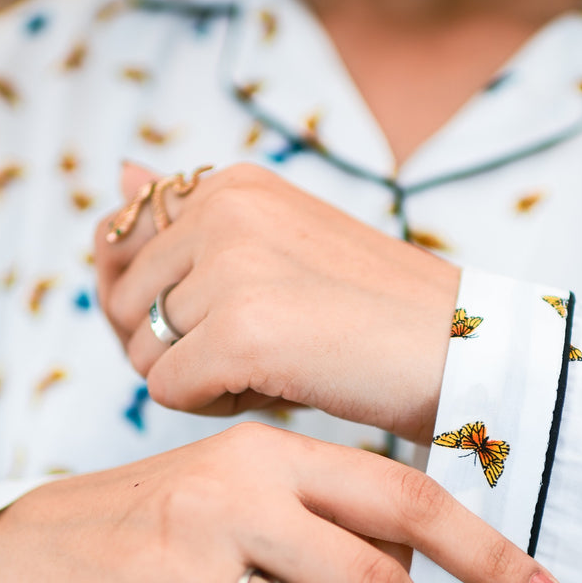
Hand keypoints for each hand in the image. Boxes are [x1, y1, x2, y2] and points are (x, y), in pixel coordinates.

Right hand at [0, 424, 569, 582]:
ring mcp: (175, 571)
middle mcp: (228, 500)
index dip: (490, 553)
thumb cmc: (157, 519)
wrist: (20, 550)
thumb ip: (330, 513)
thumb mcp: (240, 483)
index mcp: (268, 453)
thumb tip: (435, 578)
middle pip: (375, 582)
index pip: (407, 500)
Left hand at [95, 162, 458, 443]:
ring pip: (143, 353)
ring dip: (199, 379)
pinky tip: (278, 391)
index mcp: (232, 183)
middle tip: (256, 354)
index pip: (120, 244)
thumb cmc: (374, 312)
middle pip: (124, 307)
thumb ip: (191, 216)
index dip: (147, 301)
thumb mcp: (279, 242)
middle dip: (174, 347)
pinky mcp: (241, 333)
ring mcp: (231, 269)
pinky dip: (214, 408)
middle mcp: (224, 210)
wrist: (462, 350)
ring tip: (274, 367)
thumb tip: (119, 174)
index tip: (211, 324)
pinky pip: (167, 393)